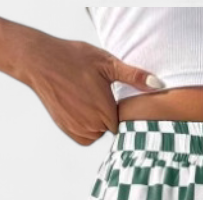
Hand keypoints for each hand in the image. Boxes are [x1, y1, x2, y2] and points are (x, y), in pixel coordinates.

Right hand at [20, 31, 164, 145]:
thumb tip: (159, 85)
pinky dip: (85, 127)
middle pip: (111, 127)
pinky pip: (85, 137)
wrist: (42, 63)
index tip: (112, 95)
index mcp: (107, 111)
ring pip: (98, 133)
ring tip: (86, 98)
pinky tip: (79, 107)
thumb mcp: (108, 63)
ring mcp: (79, 130)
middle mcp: (93, 126)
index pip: (126, 121)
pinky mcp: (68, 132)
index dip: (121, 108)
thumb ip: (134, 77)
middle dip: (108, 114)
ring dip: (97, 121)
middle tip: (96, 92)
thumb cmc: (75, 59)